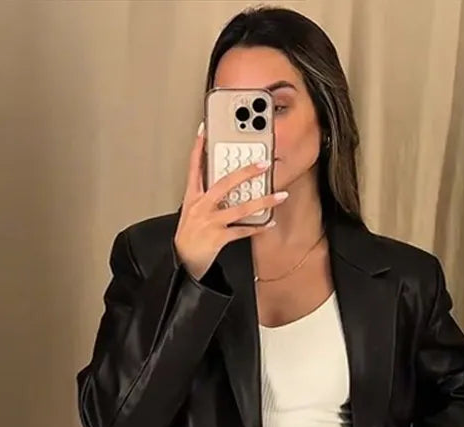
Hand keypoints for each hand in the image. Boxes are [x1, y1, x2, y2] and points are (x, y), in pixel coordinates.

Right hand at [173, 124, 286, 280]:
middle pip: (224, 183)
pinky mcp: (218, 237)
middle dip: (246, 172)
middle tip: (263, 163)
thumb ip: (205, 195)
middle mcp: (201, 206)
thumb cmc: (189, 235)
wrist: (184, 259)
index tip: (205, 130)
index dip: (199, 148)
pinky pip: (241, 231)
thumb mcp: (191, 211)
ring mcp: (209, 222)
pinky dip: (257, 228)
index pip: (194, 167)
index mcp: (193, 197)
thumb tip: (225, 184)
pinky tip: (268, 224)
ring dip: (262, 202)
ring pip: (239, 208)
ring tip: (279, 196)